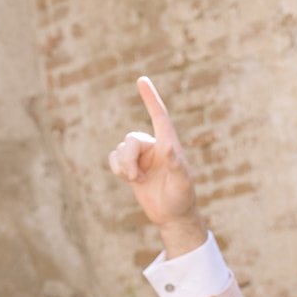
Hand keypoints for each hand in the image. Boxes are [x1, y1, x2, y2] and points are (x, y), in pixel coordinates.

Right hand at [107, 77, 206, 250]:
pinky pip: (114, 158)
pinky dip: (117, 168)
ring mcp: (141, 157)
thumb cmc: (182, 198)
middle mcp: (154, 146)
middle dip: (128, 158)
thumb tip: (169, 148)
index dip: (150, 98)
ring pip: (120, 149)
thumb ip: (177, 165)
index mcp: (168, 143)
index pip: (159, 116)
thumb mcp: (183, 183)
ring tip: (136, 181)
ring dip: (123, 166)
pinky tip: (129, 179)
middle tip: (135, 178)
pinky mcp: (131, 167)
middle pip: (131, 139)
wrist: (172, 215)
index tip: (141, 80)